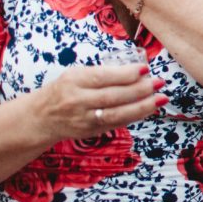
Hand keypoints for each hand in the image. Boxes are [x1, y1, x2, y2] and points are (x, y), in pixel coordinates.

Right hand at [32, 63, 164, 142]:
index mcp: (74, 81)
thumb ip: (102, 74)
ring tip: (160, 99)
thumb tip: (137, 72)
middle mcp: (77, 101)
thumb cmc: (64, 90)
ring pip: (116, 114)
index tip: (145, 69)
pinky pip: (116, 124)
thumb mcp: (76, 75)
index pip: (102, 77)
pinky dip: (135, 116)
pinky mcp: (91, 131)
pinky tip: (149, 109)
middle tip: (159, 83)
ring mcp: (84, 119)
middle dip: (139, 90)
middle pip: (112, 96)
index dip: (125, 74)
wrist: (42, 117)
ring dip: (142, 107)